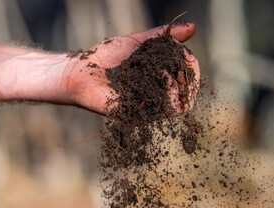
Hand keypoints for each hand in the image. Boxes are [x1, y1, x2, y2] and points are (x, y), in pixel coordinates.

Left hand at [64, 23, 199, 114]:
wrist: (80, 69)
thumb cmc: (104, 56)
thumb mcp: (138, 41)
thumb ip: (163, 36)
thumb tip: (193, 27)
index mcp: (157, 81)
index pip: (188, 81)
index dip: (194, 69)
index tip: (188, 57)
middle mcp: (154, 97)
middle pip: (187, 96)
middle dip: (191, 77)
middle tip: (184, 64)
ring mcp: (145, 107)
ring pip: (179, 105)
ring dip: (181, 85)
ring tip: (167, 71)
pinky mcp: (136, 114)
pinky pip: (162, 110)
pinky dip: (168, 91)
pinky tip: (161, 76)